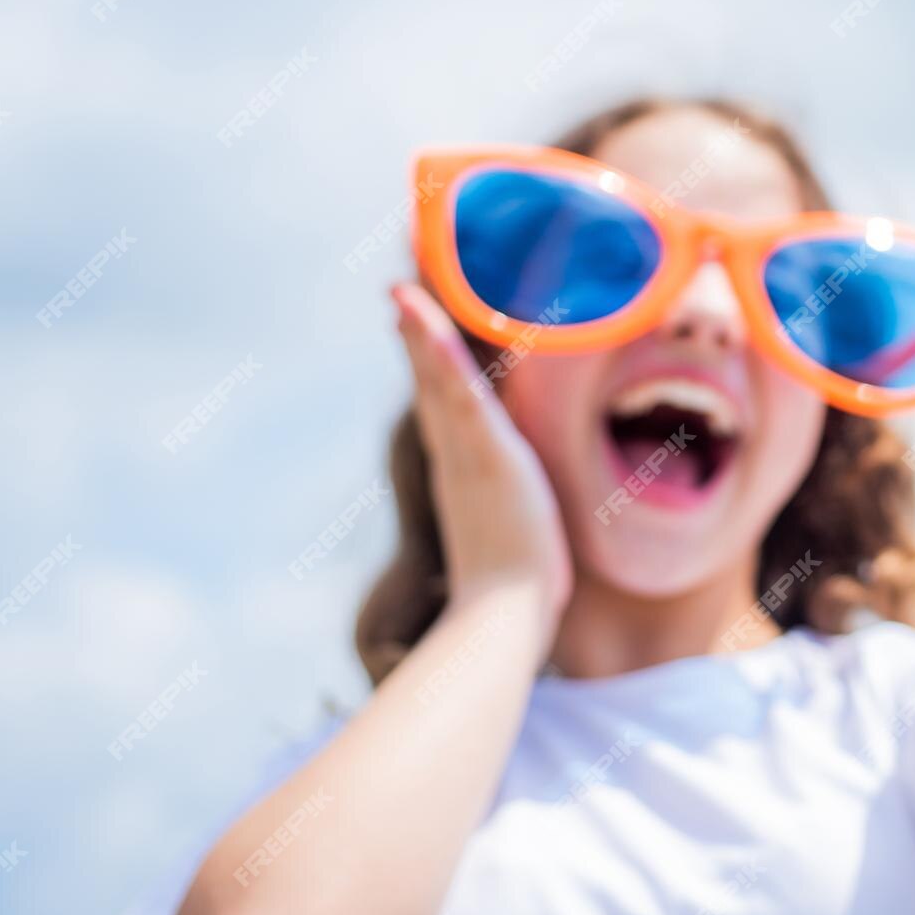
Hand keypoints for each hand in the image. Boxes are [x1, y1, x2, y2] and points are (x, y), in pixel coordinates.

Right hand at [392, 282, 572, 627]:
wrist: (501, 621)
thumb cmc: (511, 597)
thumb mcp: (513, 544)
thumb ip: (509, 526)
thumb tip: (517, 532)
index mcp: (463, 474)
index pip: (443, 408)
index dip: (430, 367)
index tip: (415, 329)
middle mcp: (456, 460)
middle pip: (429, 386)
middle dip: (416, 337)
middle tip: (397, 292)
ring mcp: (466, 456)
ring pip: (438, 382)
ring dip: (420, 333)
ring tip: (403, 293)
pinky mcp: (485, 457)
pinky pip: (461, 396)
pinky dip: (442, 358)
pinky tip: (426, 325)